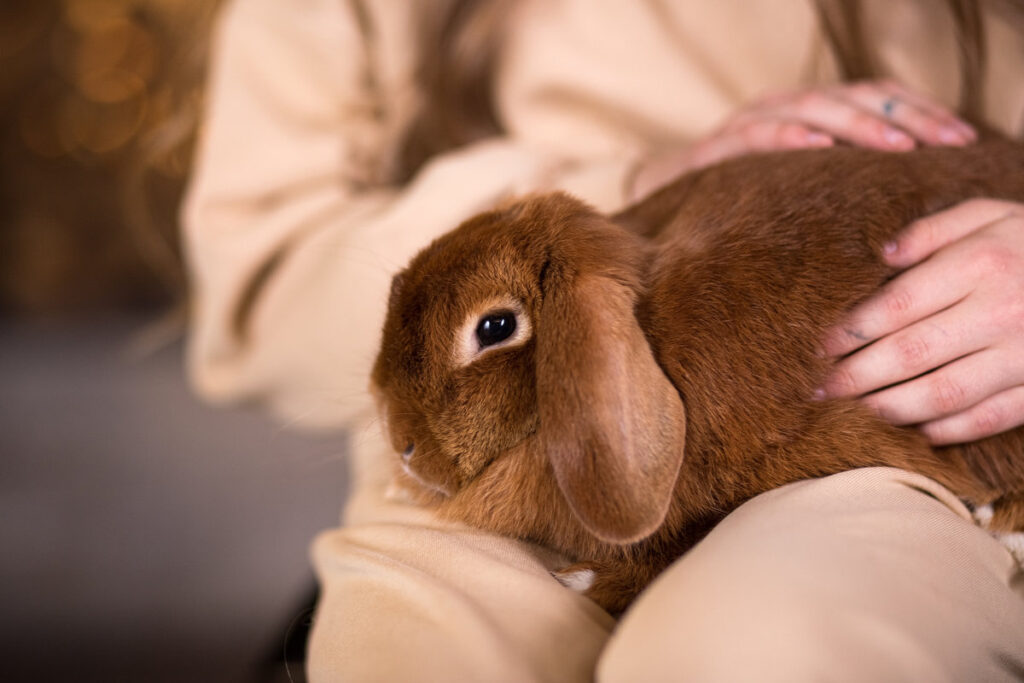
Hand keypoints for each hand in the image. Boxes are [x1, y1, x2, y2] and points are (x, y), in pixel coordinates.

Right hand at [626, 80, 975, 200]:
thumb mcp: (797, 189)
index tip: (961, 141)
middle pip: (853, 97)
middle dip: (903, 118)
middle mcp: (782, 108)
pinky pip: (754, 135)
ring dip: (856, 124)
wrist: (658, 205)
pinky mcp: (713, 150)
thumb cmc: (738, 201)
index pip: (876, 97)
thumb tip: (907, 197)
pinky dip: (787, 136)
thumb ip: (840, 182)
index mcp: (809, 113)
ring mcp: (746, 124)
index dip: (921, 112)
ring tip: (895, 145)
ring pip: (812, 108)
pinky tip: (817, 145)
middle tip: (941, 143)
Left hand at [820, 199, 1023, 444]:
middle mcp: (1003, 311)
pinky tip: (917, 428)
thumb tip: (879, 256)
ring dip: (890, 407)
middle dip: (856, 375)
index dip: (851, 329)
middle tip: (818, 388)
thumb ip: (932, 230)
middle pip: (910, 353)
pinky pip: (989, 417)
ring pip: (943, 393)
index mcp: (983, 263)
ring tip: (854, 411)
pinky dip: (949, 428)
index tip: (818, 345)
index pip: (898, 303)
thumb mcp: (992, 213)